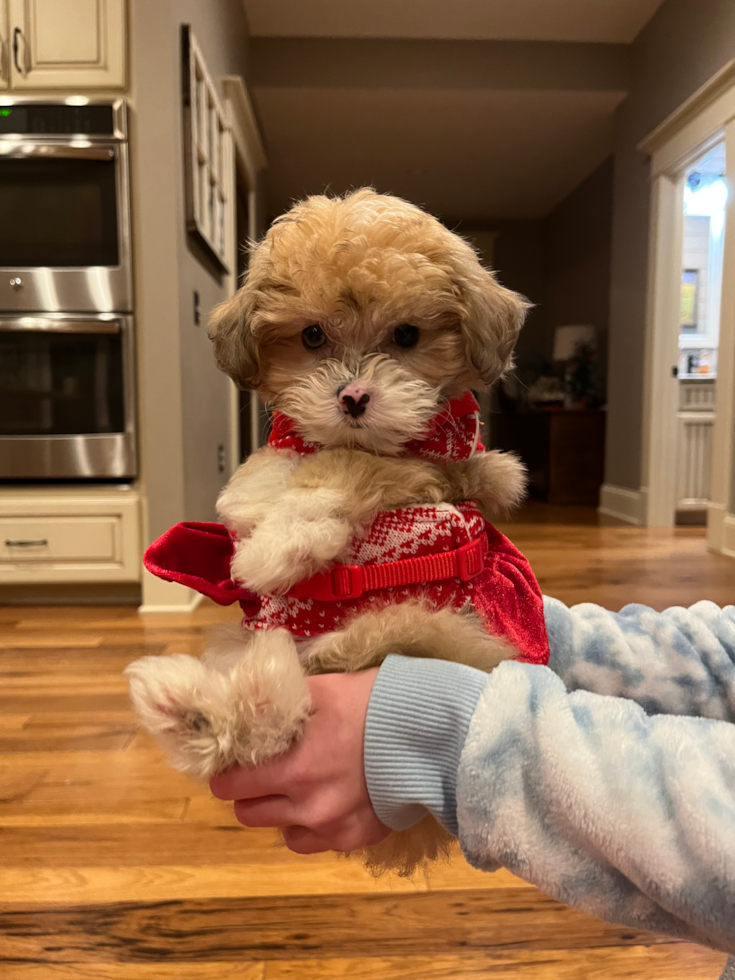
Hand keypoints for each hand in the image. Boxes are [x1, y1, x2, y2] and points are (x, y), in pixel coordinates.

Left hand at [210, 668, 390, 853]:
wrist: (432, 734)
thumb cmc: (374, 703)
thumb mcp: (322, 689)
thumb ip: (277, 701)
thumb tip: (241, 702)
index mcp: (294, 768)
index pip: (232, 785)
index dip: (227, 771)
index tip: (233, 760)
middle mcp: (308, 807)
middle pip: (248, 813)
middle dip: (248, 791)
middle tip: (263, 770)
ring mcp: (332, 827)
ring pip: (279, 831)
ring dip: (278, 811)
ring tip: (295, 786)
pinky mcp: (355, 839)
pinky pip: (312, 843)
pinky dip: (309, 826)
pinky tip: (322, 801)